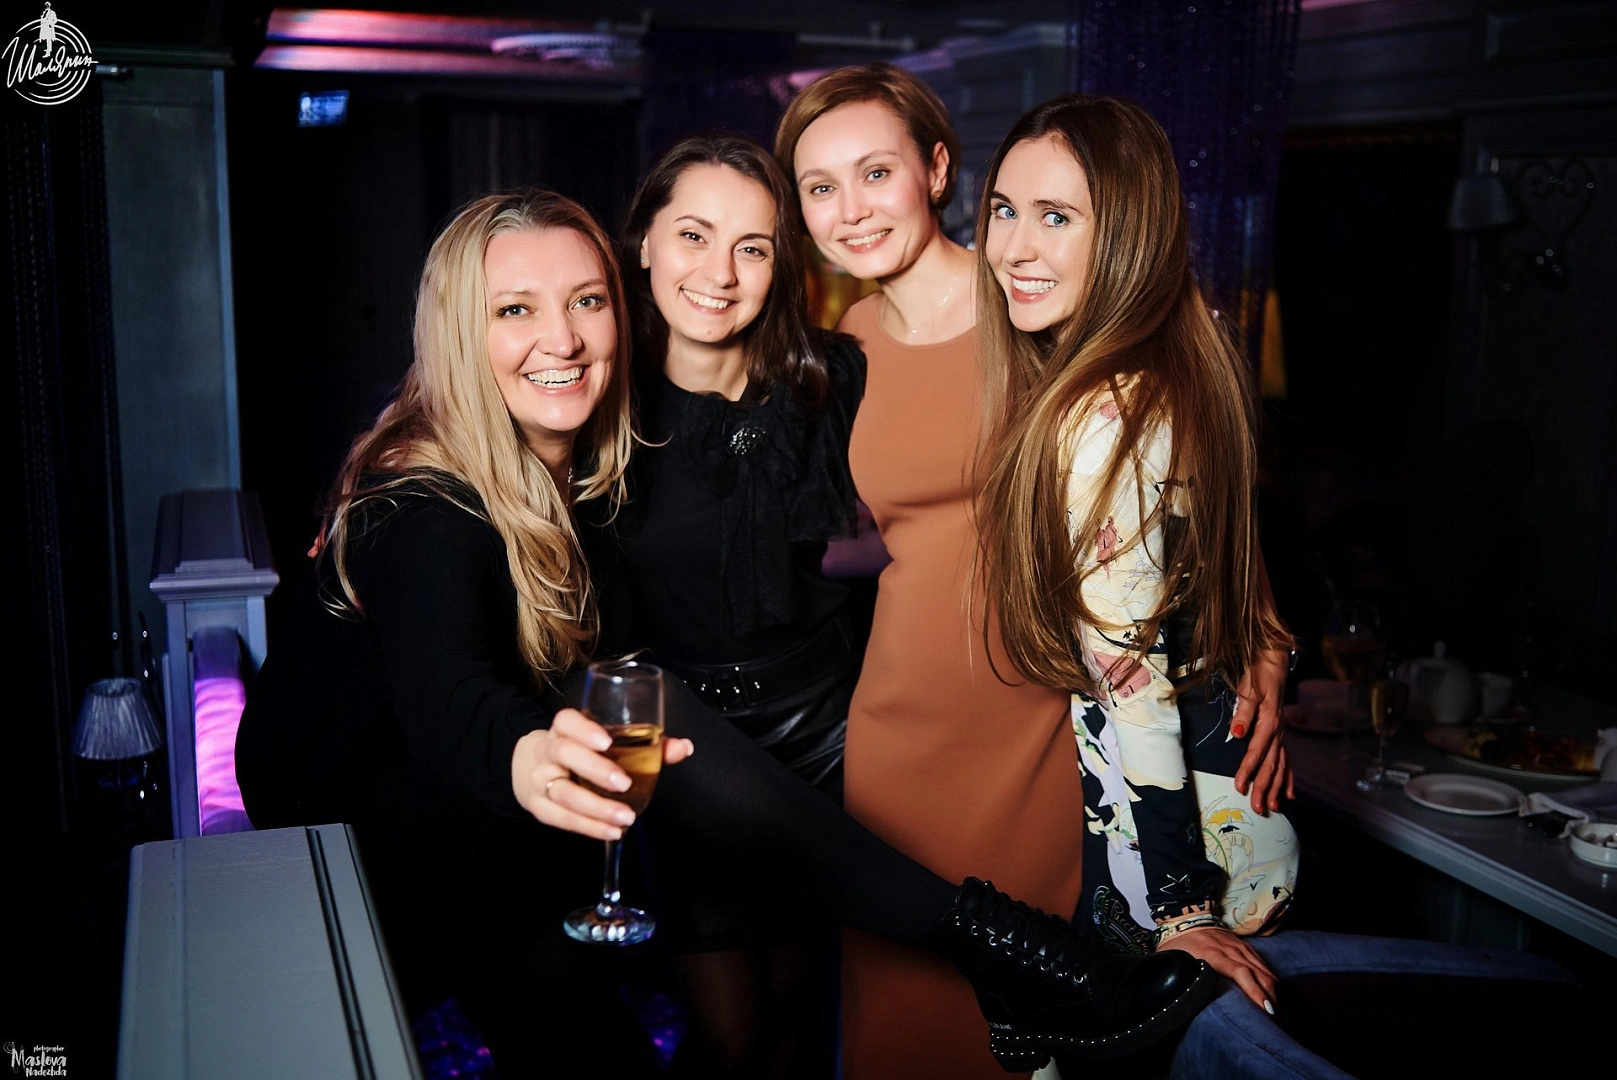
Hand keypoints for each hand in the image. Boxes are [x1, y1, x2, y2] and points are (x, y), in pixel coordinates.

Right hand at [511, 708, 692, 840]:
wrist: (539, 767)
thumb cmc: (585, 753)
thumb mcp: (609, 744)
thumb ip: (649, 744)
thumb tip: (684, 747)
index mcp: (565, 729)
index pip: (566, 721)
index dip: (584, 730)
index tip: (607, 742)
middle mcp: (548, 750)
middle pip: (563, 753)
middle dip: (595, 770)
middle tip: (625, 784)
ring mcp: (539, 778)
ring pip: (562, 791)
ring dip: (596, 807)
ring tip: (625, 818)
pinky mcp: (538, 806)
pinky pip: (560, 818)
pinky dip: (588, 827)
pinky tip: (611, 832)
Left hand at [1157, 925, 1276, 1013]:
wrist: (1187, 916)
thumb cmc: (1179, 943)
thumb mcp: (1175, 959)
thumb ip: (1180, 977)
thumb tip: (1179, 998)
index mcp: (1213, 954)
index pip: (1240, 972)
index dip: (1255, 991)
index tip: (1266, 1010)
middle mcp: (1232, 950)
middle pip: (1260, 975)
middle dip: (1272, 1000)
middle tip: (1276, 1023)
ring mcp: (1241, 948)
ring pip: (1266, 972)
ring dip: (1275, 994)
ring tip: (1279, 1016)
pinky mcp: (1246, 947)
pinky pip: (1265, 966)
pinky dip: (1273, 983)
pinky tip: (1276, 997)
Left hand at [1232, 648, 1293, 812]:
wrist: (1274, 662)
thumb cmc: (1258, 673)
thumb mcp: (1248, 688)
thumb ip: (1244, 711)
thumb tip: (1236, 733)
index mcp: (1268, 721)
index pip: (1257, 750)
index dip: (1248, 769)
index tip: (1240, 786)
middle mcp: (1278, 731)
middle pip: (1271, 764)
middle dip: (1264, 787)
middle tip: (1257, 807)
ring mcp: (1281, 733)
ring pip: (1280, 765)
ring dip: (1276, 787)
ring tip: (1273, 806)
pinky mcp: (1281, 733)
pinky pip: (1287, 760)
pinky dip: (1288, 777)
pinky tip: (1289, 793)